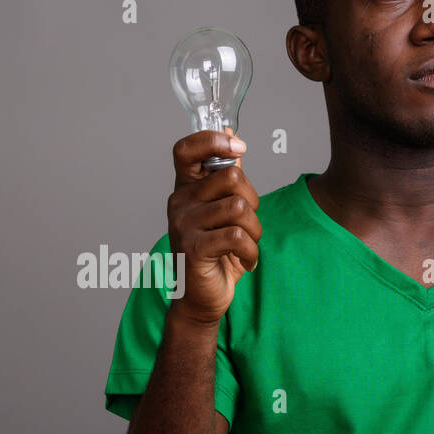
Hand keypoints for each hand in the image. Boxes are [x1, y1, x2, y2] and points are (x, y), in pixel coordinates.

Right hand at [166, 126, 261, 325]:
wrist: (202, 298)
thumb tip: (232, 136)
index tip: (239, 150)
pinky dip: (250, 251)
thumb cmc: (216, 254)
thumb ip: (226, 176)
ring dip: (255, 231)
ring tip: (246, 246)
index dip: (212, 140)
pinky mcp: (193, 249)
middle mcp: (179, 202)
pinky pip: (237, 236)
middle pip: (232, 177)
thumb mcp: (224, 211)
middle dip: (253, 201)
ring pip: (239, 208)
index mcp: (186, 189)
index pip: (186, 149)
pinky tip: (245, 260)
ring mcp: (183, 225)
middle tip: (248, 225)